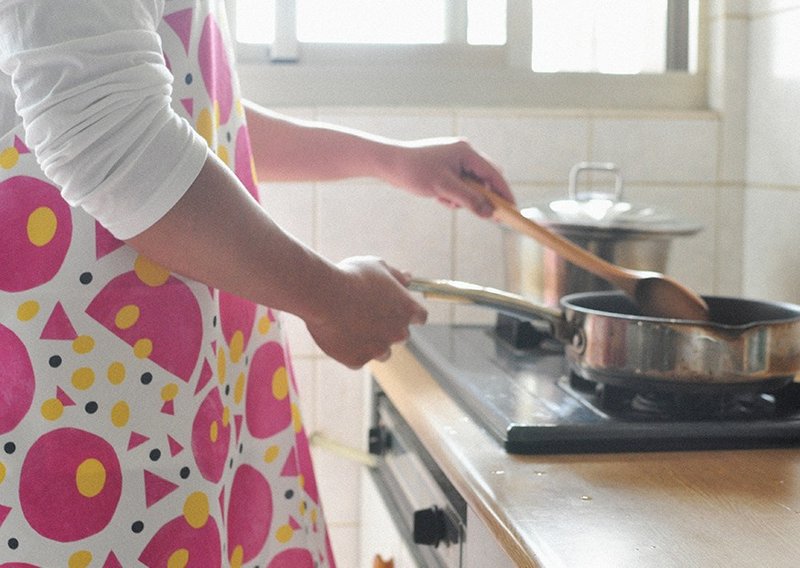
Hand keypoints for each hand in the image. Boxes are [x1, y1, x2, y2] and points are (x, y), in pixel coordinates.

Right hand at [304, 256, 427, 368]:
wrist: (324, 296)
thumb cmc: (351, 277)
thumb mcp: (376, 266)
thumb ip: (395, 275)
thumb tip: (408, 278)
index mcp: (407, 309)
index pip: (420, 317)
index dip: (409, 313)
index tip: (398, 308)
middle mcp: (398, 333)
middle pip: (402, 336)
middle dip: (389, 328)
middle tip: (368, 315)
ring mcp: (379, 349)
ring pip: (382, 352)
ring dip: (372, 342)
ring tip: (351, 325)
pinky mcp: (358, 360)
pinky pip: (358, 358)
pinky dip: (350, 349)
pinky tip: (338, 334)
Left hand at [385, 137, 514, 217]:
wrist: (389, 164)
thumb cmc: (415, 172)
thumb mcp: (444, 188)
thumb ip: (469, 200)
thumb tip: (490, 213)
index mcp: (466, 152)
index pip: (494, 174)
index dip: (504, 192)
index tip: (513, 209)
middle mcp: (463, 153)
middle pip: (484, 179)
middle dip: (482, 197)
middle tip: (485, 215)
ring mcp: (454, 160)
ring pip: (471, 185)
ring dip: (463, 198)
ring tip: (445, 200)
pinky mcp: (445, 168)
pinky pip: (459, 185)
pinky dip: (453, 195)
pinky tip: (438, 197)